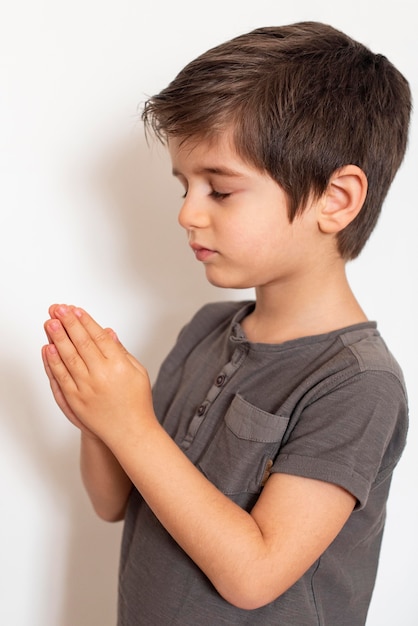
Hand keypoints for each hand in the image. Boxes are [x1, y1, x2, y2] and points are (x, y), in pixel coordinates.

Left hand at [42, 304, 154, 446]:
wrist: (130, 432)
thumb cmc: (136, 401)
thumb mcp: (138, 371)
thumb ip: (121, 351)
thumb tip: (107, 333)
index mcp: (120, 365)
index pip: (99, 337)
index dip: (86, 322)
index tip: (76, 309)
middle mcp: (102, 375)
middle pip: (82, 343)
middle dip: (68, 323)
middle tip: (58, 309)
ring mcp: (88, 388)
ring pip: (69, 357)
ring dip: (58, 338)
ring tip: (50, 322)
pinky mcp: (76, 400)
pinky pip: (61, 377)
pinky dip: (53, 362)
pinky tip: (48, 349)